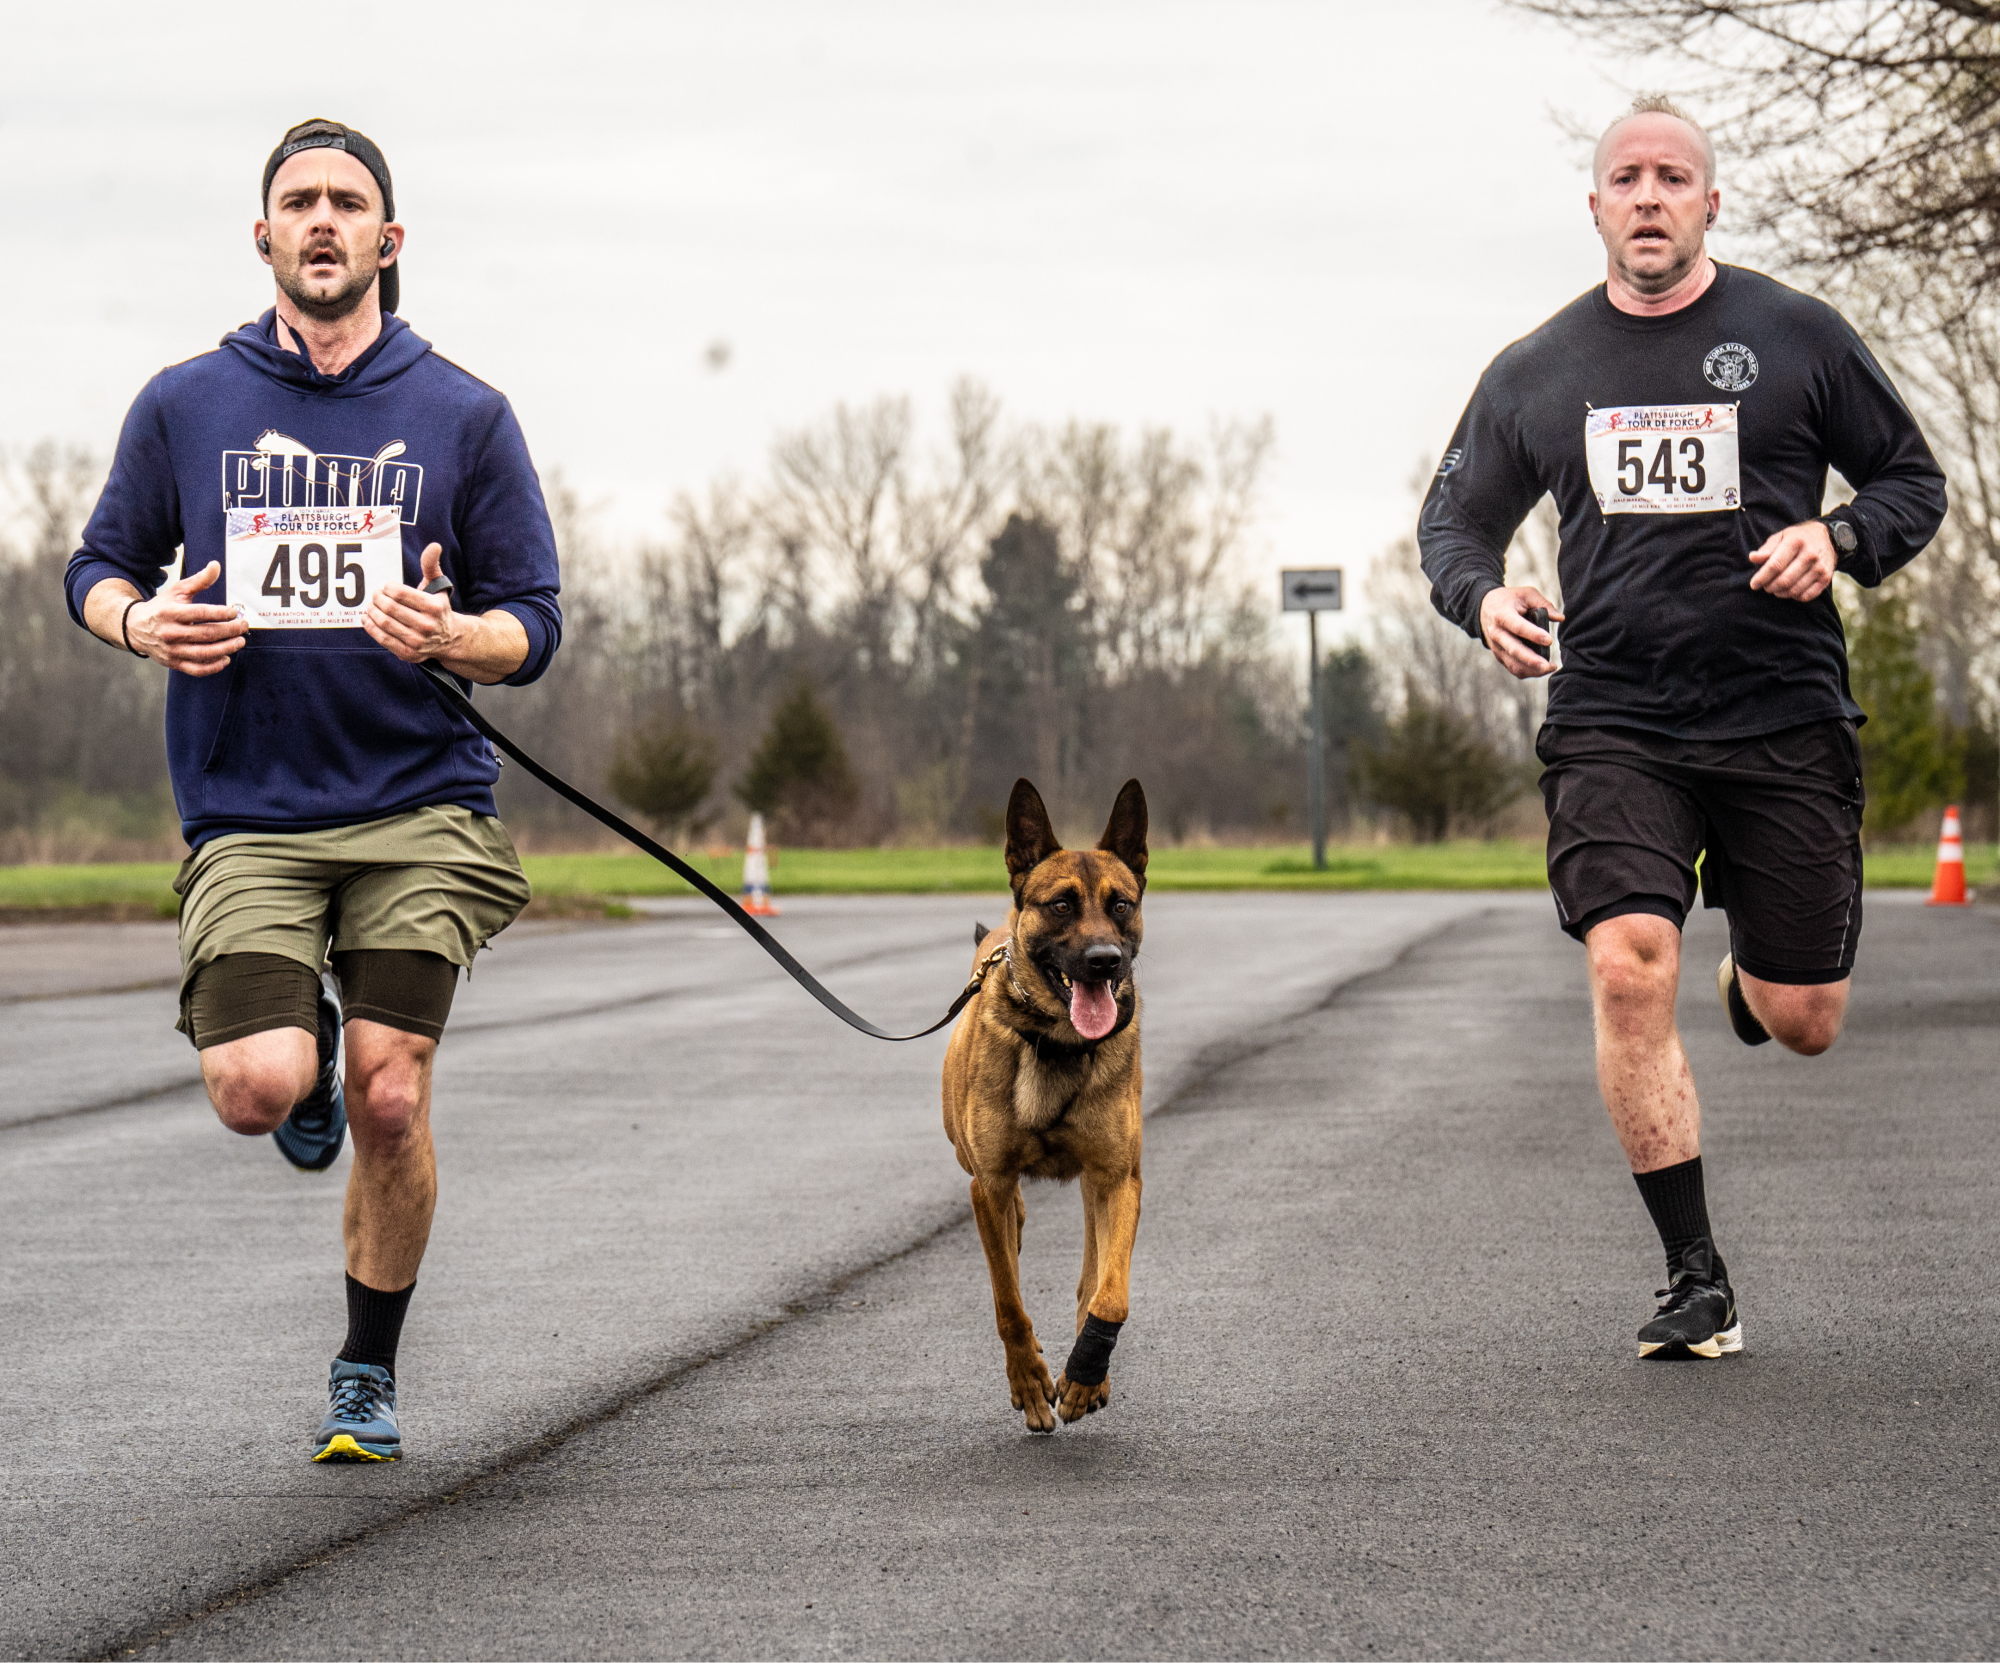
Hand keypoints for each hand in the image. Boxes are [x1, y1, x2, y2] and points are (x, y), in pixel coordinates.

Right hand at [127, 561, 247, 676]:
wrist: (135, 627)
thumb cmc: (162, 607)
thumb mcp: (177, 591)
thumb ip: (199, 580)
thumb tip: (216, 566)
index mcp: (170, 613)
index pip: (200, 613)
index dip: (221, 613)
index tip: (235, 612)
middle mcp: (170, 632)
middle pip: (206, 634)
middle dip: (229, 630)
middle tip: (243, 626)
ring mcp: (171, 650)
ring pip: (203, 653)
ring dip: (226, 648)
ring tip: (240, 641)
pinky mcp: (173, 663)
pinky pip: (196, 669)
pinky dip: (213, 667)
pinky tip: (226, 658)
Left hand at [364, 543, 462, 663]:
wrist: (451, 639)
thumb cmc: (439, 608)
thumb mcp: (438, 586)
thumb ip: (431, 565)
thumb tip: (434, 545)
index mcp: (434, 607)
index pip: (399, 593)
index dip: (387, 588)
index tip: (386, 587)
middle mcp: (427, 626)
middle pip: (390, 608)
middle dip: (376, 599)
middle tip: (374, 595)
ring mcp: (418, 642)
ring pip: (384, 623)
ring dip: (371, 612)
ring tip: (370, 606)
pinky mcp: (409, 653)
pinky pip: (383, 640)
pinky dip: (371, 628)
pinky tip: (367, 619)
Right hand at [1478, 585, 1562, 679]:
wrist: (1484, 608)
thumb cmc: (1509, 600)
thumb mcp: (1525, 594)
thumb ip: (1544, 604)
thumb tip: (1560, 618)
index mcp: (1503, 615)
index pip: (1518, 627)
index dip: (1533, 634)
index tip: (1549, 641)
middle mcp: (1497, 633)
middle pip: (1514, 650)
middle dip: (1532, 660)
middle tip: (1549, 665)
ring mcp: (1496, 646)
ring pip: (1513, 663)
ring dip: (1531, 670)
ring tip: (1549, 668)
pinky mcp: (1499, 655)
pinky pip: (1512, 668)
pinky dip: (1527, 672)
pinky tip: (1540, 670)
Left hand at [1749, 520, 1835, 601]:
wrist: (1827, 537)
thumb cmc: (1798, 538)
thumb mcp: (1781, 537)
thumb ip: (1767, 549)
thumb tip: (1753, 558)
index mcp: (1796, 542)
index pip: (1775, 565)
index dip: (1762, 577)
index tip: (1754, 585)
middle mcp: (1810, 555)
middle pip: (1784, 580)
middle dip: (1770, 587)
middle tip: (1765, 586)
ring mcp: (1820, 567)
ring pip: (1794, 590)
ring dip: (1780, 593)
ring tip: (1775, 589)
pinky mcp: (1826, 578)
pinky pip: (1807, 596)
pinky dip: (1794, 597)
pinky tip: (1789, 591)